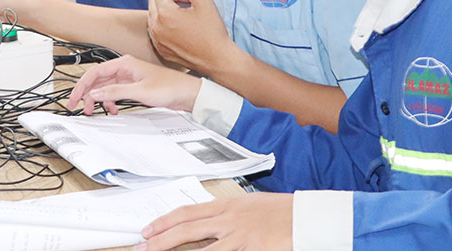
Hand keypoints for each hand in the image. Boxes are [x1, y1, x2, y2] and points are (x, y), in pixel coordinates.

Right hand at [65, 55, 201, 115]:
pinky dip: (111, 102)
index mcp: (125, 64)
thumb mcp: (139, 92)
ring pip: (105, 88)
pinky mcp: (134, 86)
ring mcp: (129, 78)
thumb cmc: (170, 87)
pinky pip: (115, 93)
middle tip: (77, 107)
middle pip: (98, 80)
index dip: (82, 86)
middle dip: (87, 94)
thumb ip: (115, 92)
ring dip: (98, 99)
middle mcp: (125, 68)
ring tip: (94, 111)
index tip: (74, 98)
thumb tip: (94, 94)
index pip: (95, 72)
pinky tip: (113, 110)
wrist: (187, 93)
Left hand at [138, 193, 293, 249]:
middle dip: (161, 240)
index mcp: (227, 205)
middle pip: (187, 229)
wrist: (308, 216)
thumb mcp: (249, 207)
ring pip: (201, 249)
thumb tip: (206, 222)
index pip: (187, 212)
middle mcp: (229, 219)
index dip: (165, 221)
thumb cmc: (281, 212)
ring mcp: (240, 236)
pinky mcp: (252, 249)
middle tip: (143, 247)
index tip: (148, 229)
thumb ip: (227, 215)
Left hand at [147, 0, 238, 74]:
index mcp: (165, 14)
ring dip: (165, 13)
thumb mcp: (203, 1)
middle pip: (153, 1)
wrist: (218, 59)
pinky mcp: (160, 50)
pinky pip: (155, 31)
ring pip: (153, 16)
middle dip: (168, 0)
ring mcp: (156, 40)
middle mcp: (156, 28)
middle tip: (187, 8)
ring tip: (185, 20)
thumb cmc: (213, 30)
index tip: (189, 0)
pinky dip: (165, 28)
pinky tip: (181, 32)